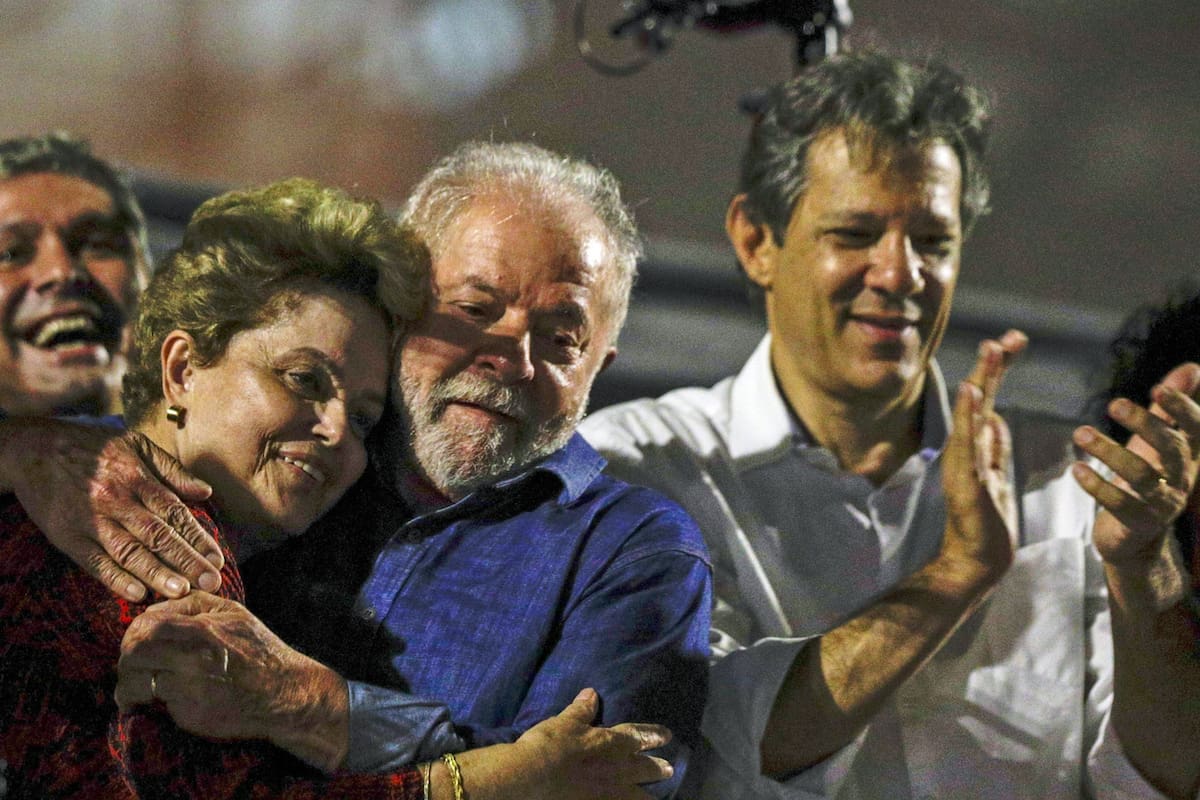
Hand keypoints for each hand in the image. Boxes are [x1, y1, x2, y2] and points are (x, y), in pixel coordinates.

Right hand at [0, 418, 219, 600]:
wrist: (35, 447)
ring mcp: (92, 520)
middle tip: (212, 583)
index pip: (175, 512)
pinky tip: (137, 594)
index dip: (198, 537)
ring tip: (182, 593)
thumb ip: (172, 470)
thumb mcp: (136, 444)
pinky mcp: (68, 536)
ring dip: (156, 574)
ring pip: (129, 551)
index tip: (218, 559)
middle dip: (187, 561)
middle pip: (158, 535)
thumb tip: (206, 492)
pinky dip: (115, 579)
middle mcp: (117, 500)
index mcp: (137, 478)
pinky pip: (94, 562)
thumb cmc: (93, 446)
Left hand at [115, 592, 349, 770]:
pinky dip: (157, 704)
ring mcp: (189, 688)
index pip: (147, 624)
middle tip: (129, 666)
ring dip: (129, 687)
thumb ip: (194, 604)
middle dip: (126, 659)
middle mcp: (192, 658)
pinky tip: (164, 703)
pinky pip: (159, 705)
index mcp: (202, 629)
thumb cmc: (258, 651)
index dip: (134, 632)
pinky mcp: (189, 714)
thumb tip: (155, 609)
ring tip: (133, 692)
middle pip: (135, 652)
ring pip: (137, 683)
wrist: (283, 693)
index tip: (134, 640)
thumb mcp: (234, 614)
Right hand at [456, 688, 672, 799]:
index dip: (654, 735)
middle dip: (658, 768)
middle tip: (670, 768)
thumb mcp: (565, 722)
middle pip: (645, 769)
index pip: (639, 736)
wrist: (532, 778)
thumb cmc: (551, 745)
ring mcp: (609, 793)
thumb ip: (581, 710)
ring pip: (637, 796)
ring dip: (647, 795)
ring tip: (654, 798)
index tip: (667, 736)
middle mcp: (617, 769)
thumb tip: (591, 693)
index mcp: (612, 743)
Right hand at [940, 330, 1024, 579]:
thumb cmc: (986, 524)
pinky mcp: (966, 481)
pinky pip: (968, 443)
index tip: (1014, 341)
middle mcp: (965, 450)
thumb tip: (995, 419)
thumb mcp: (995, 479)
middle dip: (992, 367)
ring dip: (982, 380)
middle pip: (980, 399)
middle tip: (1004, 337)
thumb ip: (992, 450)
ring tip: (989, 350)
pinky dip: (967, 416)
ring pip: (973, 414)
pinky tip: (970, 392)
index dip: (998, 370)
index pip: (988, 399)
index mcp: (976, 447)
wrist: (975, 561)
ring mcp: (963, 464)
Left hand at [1073, 362, 1199, 567]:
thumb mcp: (1158, 442)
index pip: (1196, 429)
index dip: (1182, 408)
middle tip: (1114, 404)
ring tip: (1079, 433)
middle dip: (1146, 424)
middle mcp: (1181, 479)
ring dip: (1109, 451)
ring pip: (1141, 476)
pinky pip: (1119, 504)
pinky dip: (1096, 485)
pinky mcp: (1138, 523)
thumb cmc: (1147, 477)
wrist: (1135, 536)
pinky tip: (1076, 469)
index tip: (1158, 388)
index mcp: (1189, 456)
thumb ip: (1169, 408)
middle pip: (1171, 449)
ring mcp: (1162, 504)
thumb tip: (1193, 367)